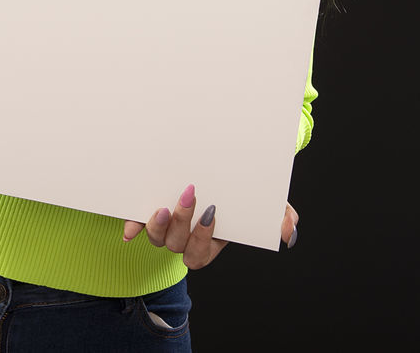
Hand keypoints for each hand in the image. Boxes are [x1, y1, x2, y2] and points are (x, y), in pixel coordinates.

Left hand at [121, 187, 299, 267]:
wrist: (214, 166)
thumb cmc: (240, 191)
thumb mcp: (262, 200)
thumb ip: (280, 215)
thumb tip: (288, 231)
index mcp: (209, 241)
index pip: (200, 253)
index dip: (203, 239)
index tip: (212, 213)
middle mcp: (184, 238)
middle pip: (177, 244)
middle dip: (183, 222)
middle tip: (190, 192)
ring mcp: (165, 227)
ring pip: (157, 238)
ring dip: (157, 226)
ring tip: (162, 206)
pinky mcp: (148, 212)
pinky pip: (137, 224)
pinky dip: (132, 225)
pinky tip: (131, 225)